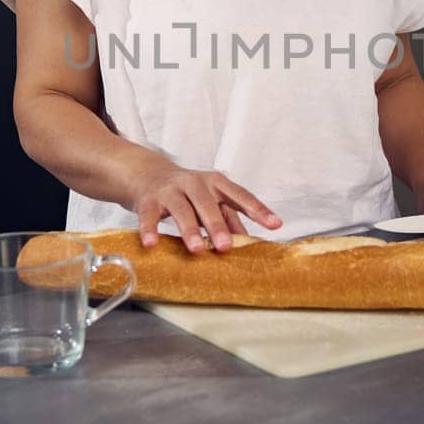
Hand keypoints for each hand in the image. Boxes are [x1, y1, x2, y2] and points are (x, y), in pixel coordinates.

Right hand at [127, 163, 281, 252]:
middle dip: (217, 226)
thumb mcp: (212, 200)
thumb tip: (248, 242)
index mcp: (216, 183)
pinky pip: (148, 216)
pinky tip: (152, 244)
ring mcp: (171, 190)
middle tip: (226, 247)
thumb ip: (231, 218)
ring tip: (196, 249)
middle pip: (208, 204)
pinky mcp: (149, 200)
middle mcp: (195, 183)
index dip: (258, 210)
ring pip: (181, 209)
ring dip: (189, 229)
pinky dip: (150, 230)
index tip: (275, 225)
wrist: (149, 174)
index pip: (240, 196)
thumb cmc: (188, 192)